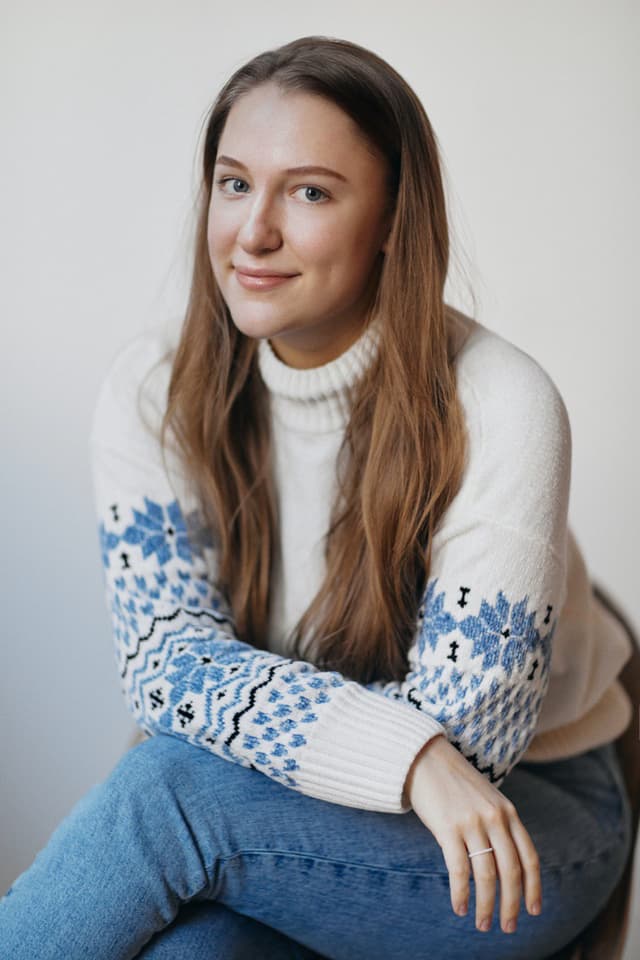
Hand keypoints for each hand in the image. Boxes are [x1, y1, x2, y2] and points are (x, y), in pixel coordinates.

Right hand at [403, 734, 541, 934]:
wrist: (424, 758)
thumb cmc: (454, 782)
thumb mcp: (487, 799)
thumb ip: (500, 825)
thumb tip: (505, 865)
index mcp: (508, 812)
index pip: (529, 858)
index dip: (533, 888)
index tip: (533, 911)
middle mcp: (495, 818)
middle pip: (511, 871)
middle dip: (511, 904)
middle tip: (508, 927)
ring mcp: (472, 822)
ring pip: (486, 875)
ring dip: (486, 906)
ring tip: (482, 924)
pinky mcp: (448, 827)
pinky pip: (459, 870)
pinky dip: (461, 894)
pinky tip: (460, 908)